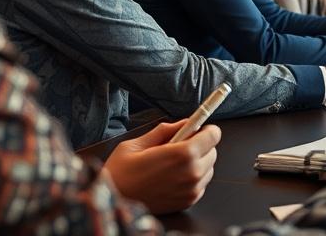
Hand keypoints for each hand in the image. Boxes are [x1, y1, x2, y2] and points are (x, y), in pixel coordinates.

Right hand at [103, 120, 220, 213]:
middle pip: (213, 151)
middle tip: (180, 145)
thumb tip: (184, 123)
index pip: (213, 135)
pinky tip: (173, 176)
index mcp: (182, 153)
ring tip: (173, 163)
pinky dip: (193, 178)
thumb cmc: (120, 173)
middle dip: (200, 145)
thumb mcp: (137, 143)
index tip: (199, 128)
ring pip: (208, 168)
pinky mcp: (188, 202)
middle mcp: (192, 172)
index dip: (206, 129)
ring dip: (198, 162)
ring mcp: (191, 189)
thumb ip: (165, 131)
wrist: (112, 203)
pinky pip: (201, 184)